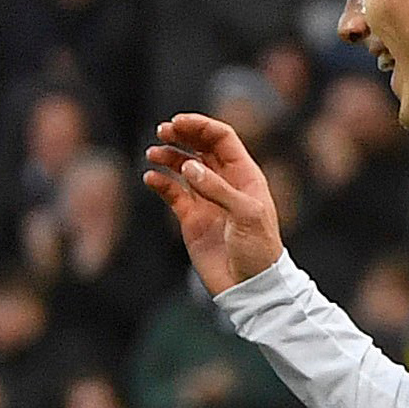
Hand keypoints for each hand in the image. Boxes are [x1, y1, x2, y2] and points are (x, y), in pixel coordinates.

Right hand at [142, 114, 282, 290]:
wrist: (249, 285)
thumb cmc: (258, 248)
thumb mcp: (246, 214)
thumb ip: (217, 188)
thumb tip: (189, 166)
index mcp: (245, 175)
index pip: (222, 139)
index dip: (201, 127)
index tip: (178, 122)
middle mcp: (224, 182)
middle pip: (200, 148)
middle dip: (181, 136)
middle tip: (162, 131)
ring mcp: (206, 199)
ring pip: (183, 167)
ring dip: (168, 156)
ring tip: (152, 153)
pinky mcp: (190, 218)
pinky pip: (171, 193)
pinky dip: (160, 183)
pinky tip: (150, 178)